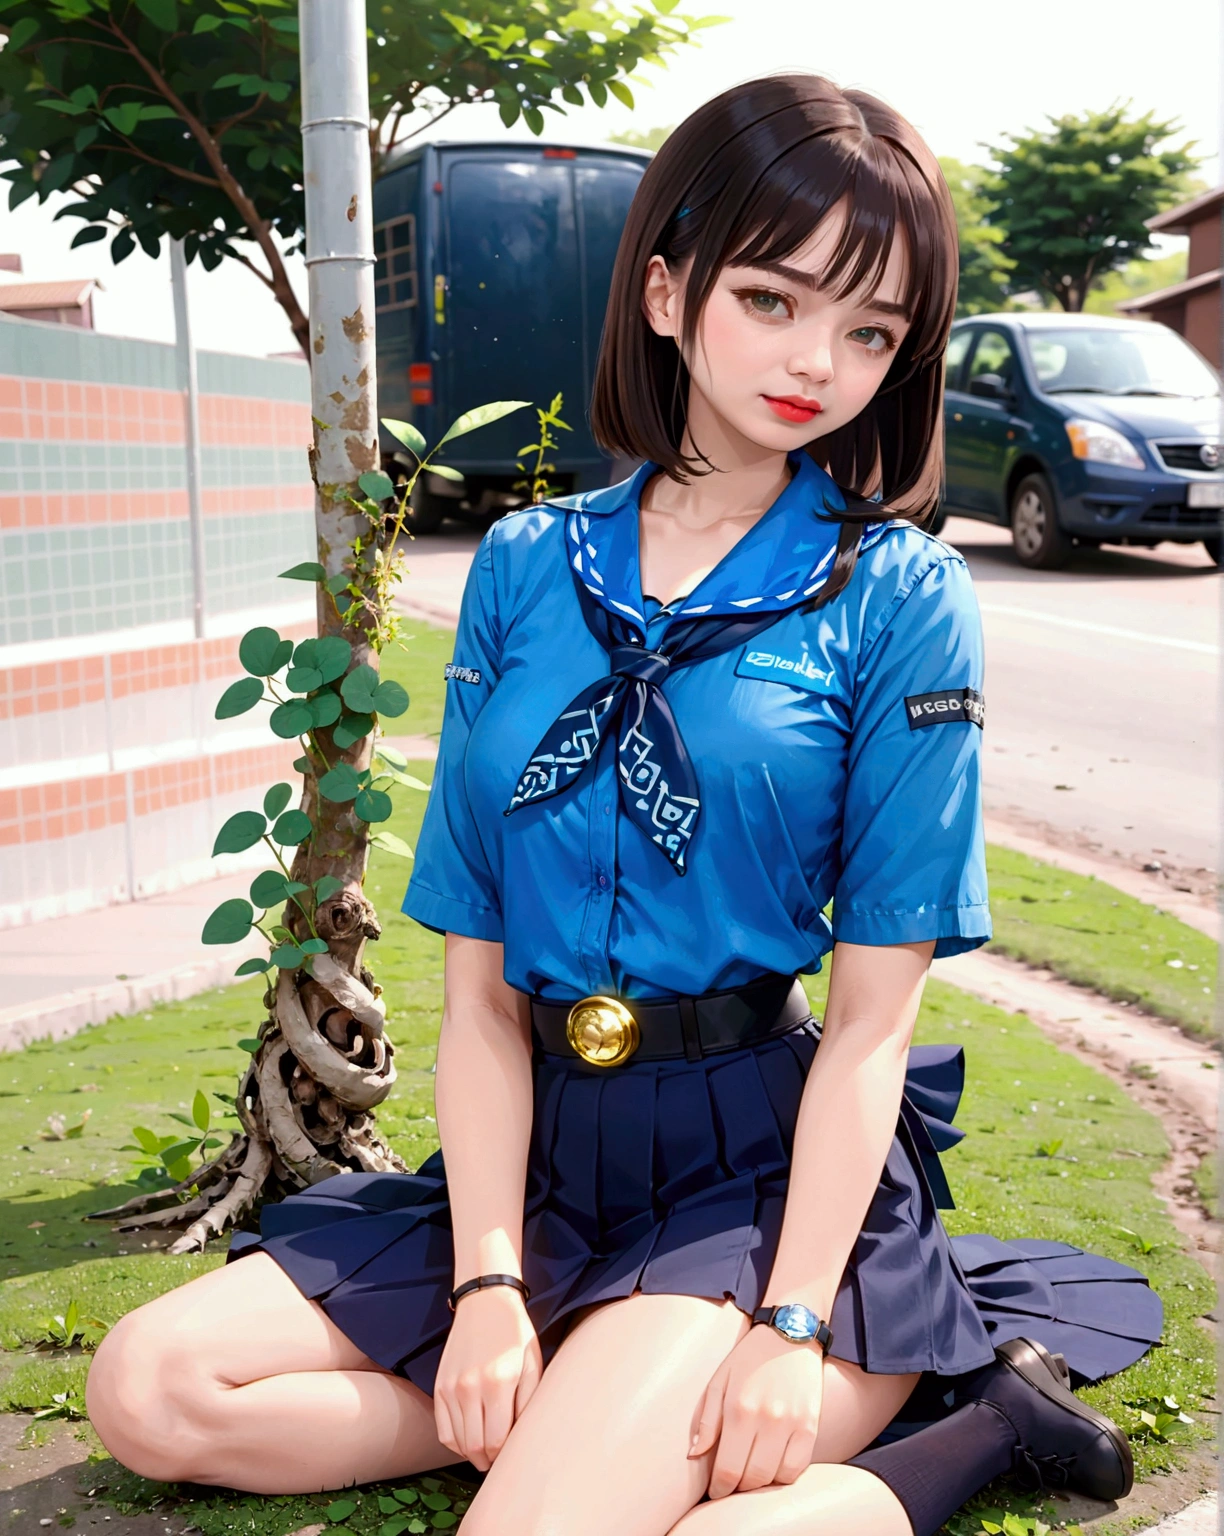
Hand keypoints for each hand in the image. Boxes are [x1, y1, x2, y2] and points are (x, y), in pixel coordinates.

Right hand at [433, 1285, 542, 1470]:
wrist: (484, 1302)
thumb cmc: (514, 1333)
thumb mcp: (533, 1363)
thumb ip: (529, 1402)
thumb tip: (521, 1437)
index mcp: (498, 1382)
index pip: (496, 1440)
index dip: (504, 1455)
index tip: (512, 1453)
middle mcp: (470, 1387)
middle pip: (474, 1447)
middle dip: (488, 1459)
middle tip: (500, 1457)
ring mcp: (450, 1387)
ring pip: (457, 1442)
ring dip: (472, 1453)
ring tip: (486, 1449)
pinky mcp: (439, 1386)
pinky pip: (443, 1430)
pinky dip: (455, 1442)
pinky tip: (469, 1438)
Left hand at [690, 1324, 824, 1497]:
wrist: (790, 1334)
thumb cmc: (749, 1359)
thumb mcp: (719, 1380)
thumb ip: (705, 1420)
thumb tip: (694, 1454)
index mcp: (738, 1409)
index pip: (727, 1470)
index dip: (719, 1490)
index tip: (715, 1492)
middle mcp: (766, 1419)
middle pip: (751, 1479)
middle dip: (738, 1488)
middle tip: (732, 1483)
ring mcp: (792, 1423)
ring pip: (775, 1478)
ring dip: (760, 1484)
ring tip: (750, 1475)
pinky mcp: (811, 1425)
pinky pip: (798, 1469)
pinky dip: (784, 1476)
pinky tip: (773, 1467)